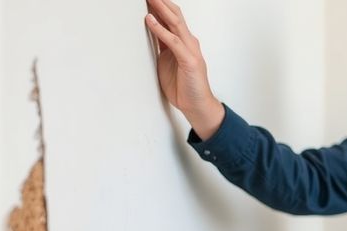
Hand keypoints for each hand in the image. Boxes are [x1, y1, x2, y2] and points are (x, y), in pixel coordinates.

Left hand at [145, 0, 224, 138]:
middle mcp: (189, 42)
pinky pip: (173, 41)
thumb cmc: (184, 86)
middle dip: (161, 2)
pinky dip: (161, 30)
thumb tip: (149, 31)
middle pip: (175, 15)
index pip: (172, 17)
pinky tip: (150, 21)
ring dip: (161, 9)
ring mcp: (190, 50)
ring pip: (175, 23)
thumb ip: (162, 45)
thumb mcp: (167, 61)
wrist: (197, 106)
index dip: (160, 5)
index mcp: (183, 42)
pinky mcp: (189, 60)